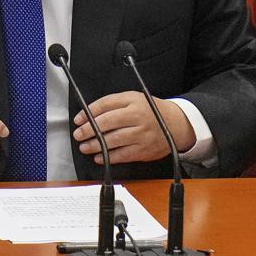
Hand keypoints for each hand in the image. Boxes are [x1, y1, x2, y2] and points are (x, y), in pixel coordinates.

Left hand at [72, 92, 195, 164]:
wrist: (176, 124)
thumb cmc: (151, 111)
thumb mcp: (134, 98)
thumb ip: (113, 104)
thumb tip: (89, 114)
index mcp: (133, 101)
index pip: (106, 104)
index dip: (89, 112)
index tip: (79, 119)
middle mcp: (138, 116)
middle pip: (108, 122)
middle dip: (89, 129)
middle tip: (79, 134)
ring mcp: (141, 134)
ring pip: (114, 140)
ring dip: (95, 145)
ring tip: (85, 146)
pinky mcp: (144, 150)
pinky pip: (123, 155)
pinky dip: (109, 157)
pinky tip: (99, 157)